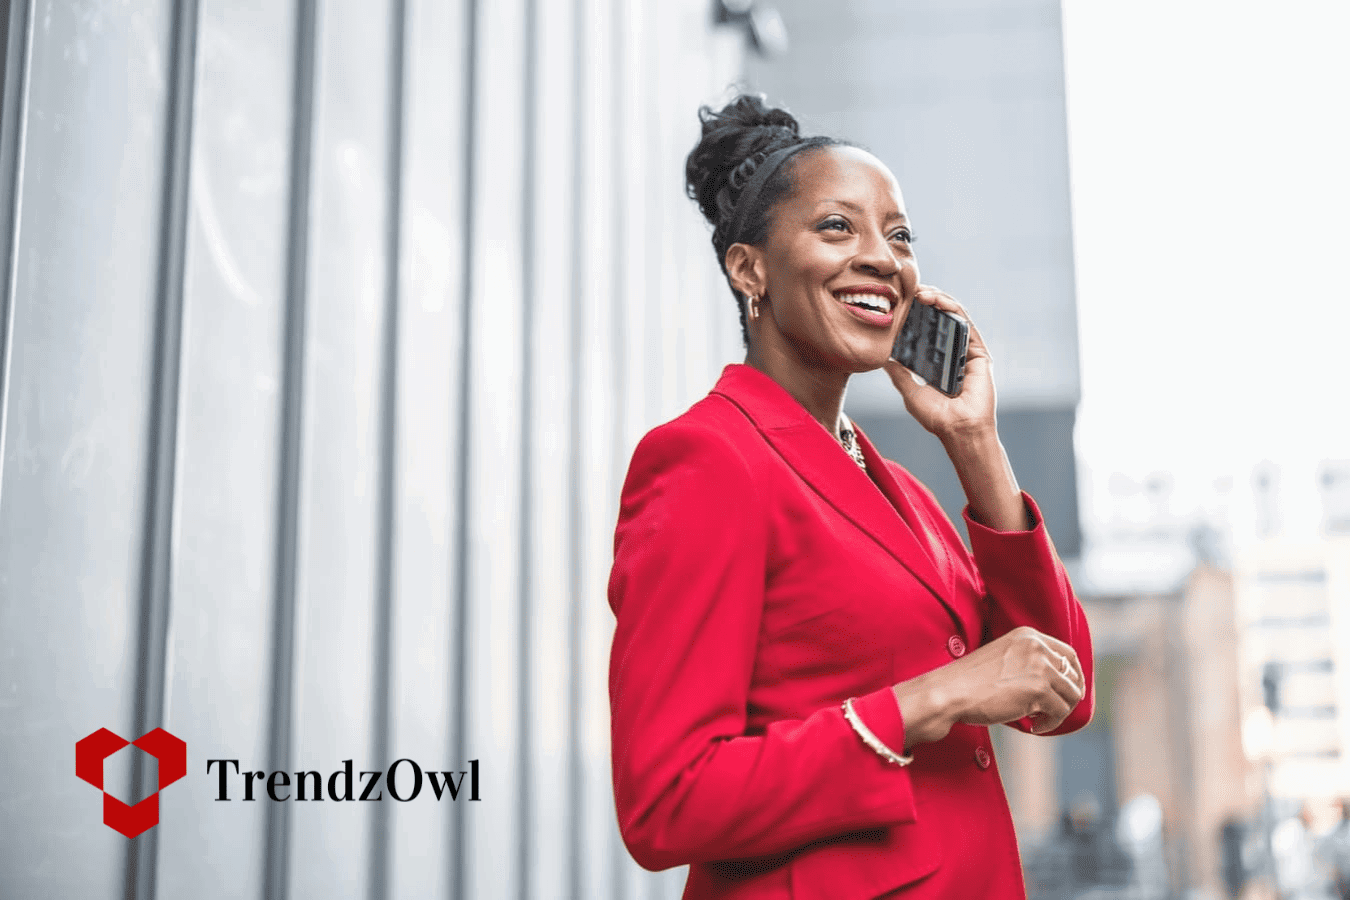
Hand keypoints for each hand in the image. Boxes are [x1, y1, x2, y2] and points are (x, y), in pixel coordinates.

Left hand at [883, 285, 995, 441]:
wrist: (958, 429)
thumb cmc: (936, 416)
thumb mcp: (909, 390)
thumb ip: (898, 372)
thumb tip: (882, 357)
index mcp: (938, 363)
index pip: (927, 332)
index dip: (915, 316)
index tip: (899, 303)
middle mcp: (954, 354)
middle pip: (941, 321)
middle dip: (926, 303)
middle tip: (909, 291)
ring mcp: (968, 352)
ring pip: (954, 318)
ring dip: (939, 300)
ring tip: (921, 292)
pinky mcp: (980, 352)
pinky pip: (966, 324)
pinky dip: (953, 309)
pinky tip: (938, 301)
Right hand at [893, 626, 1085, 745]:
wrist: (950, 692)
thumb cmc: (970, 681)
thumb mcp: (1003, 658)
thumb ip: (1028, 662)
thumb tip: (1056, 684)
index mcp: (1028, 635)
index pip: (1067, 653)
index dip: (1074, 675)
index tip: (1068, 690)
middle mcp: (1037, 646)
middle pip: (1073, 675)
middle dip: (1068, 696)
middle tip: (1054, 711)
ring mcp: (1040, 666)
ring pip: (1071, 695)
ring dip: (1058, 712)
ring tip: (1038, 720)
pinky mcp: (1039, 689)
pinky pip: (1060, 712)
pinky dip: (1050, 723)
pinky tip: (1033, 727)